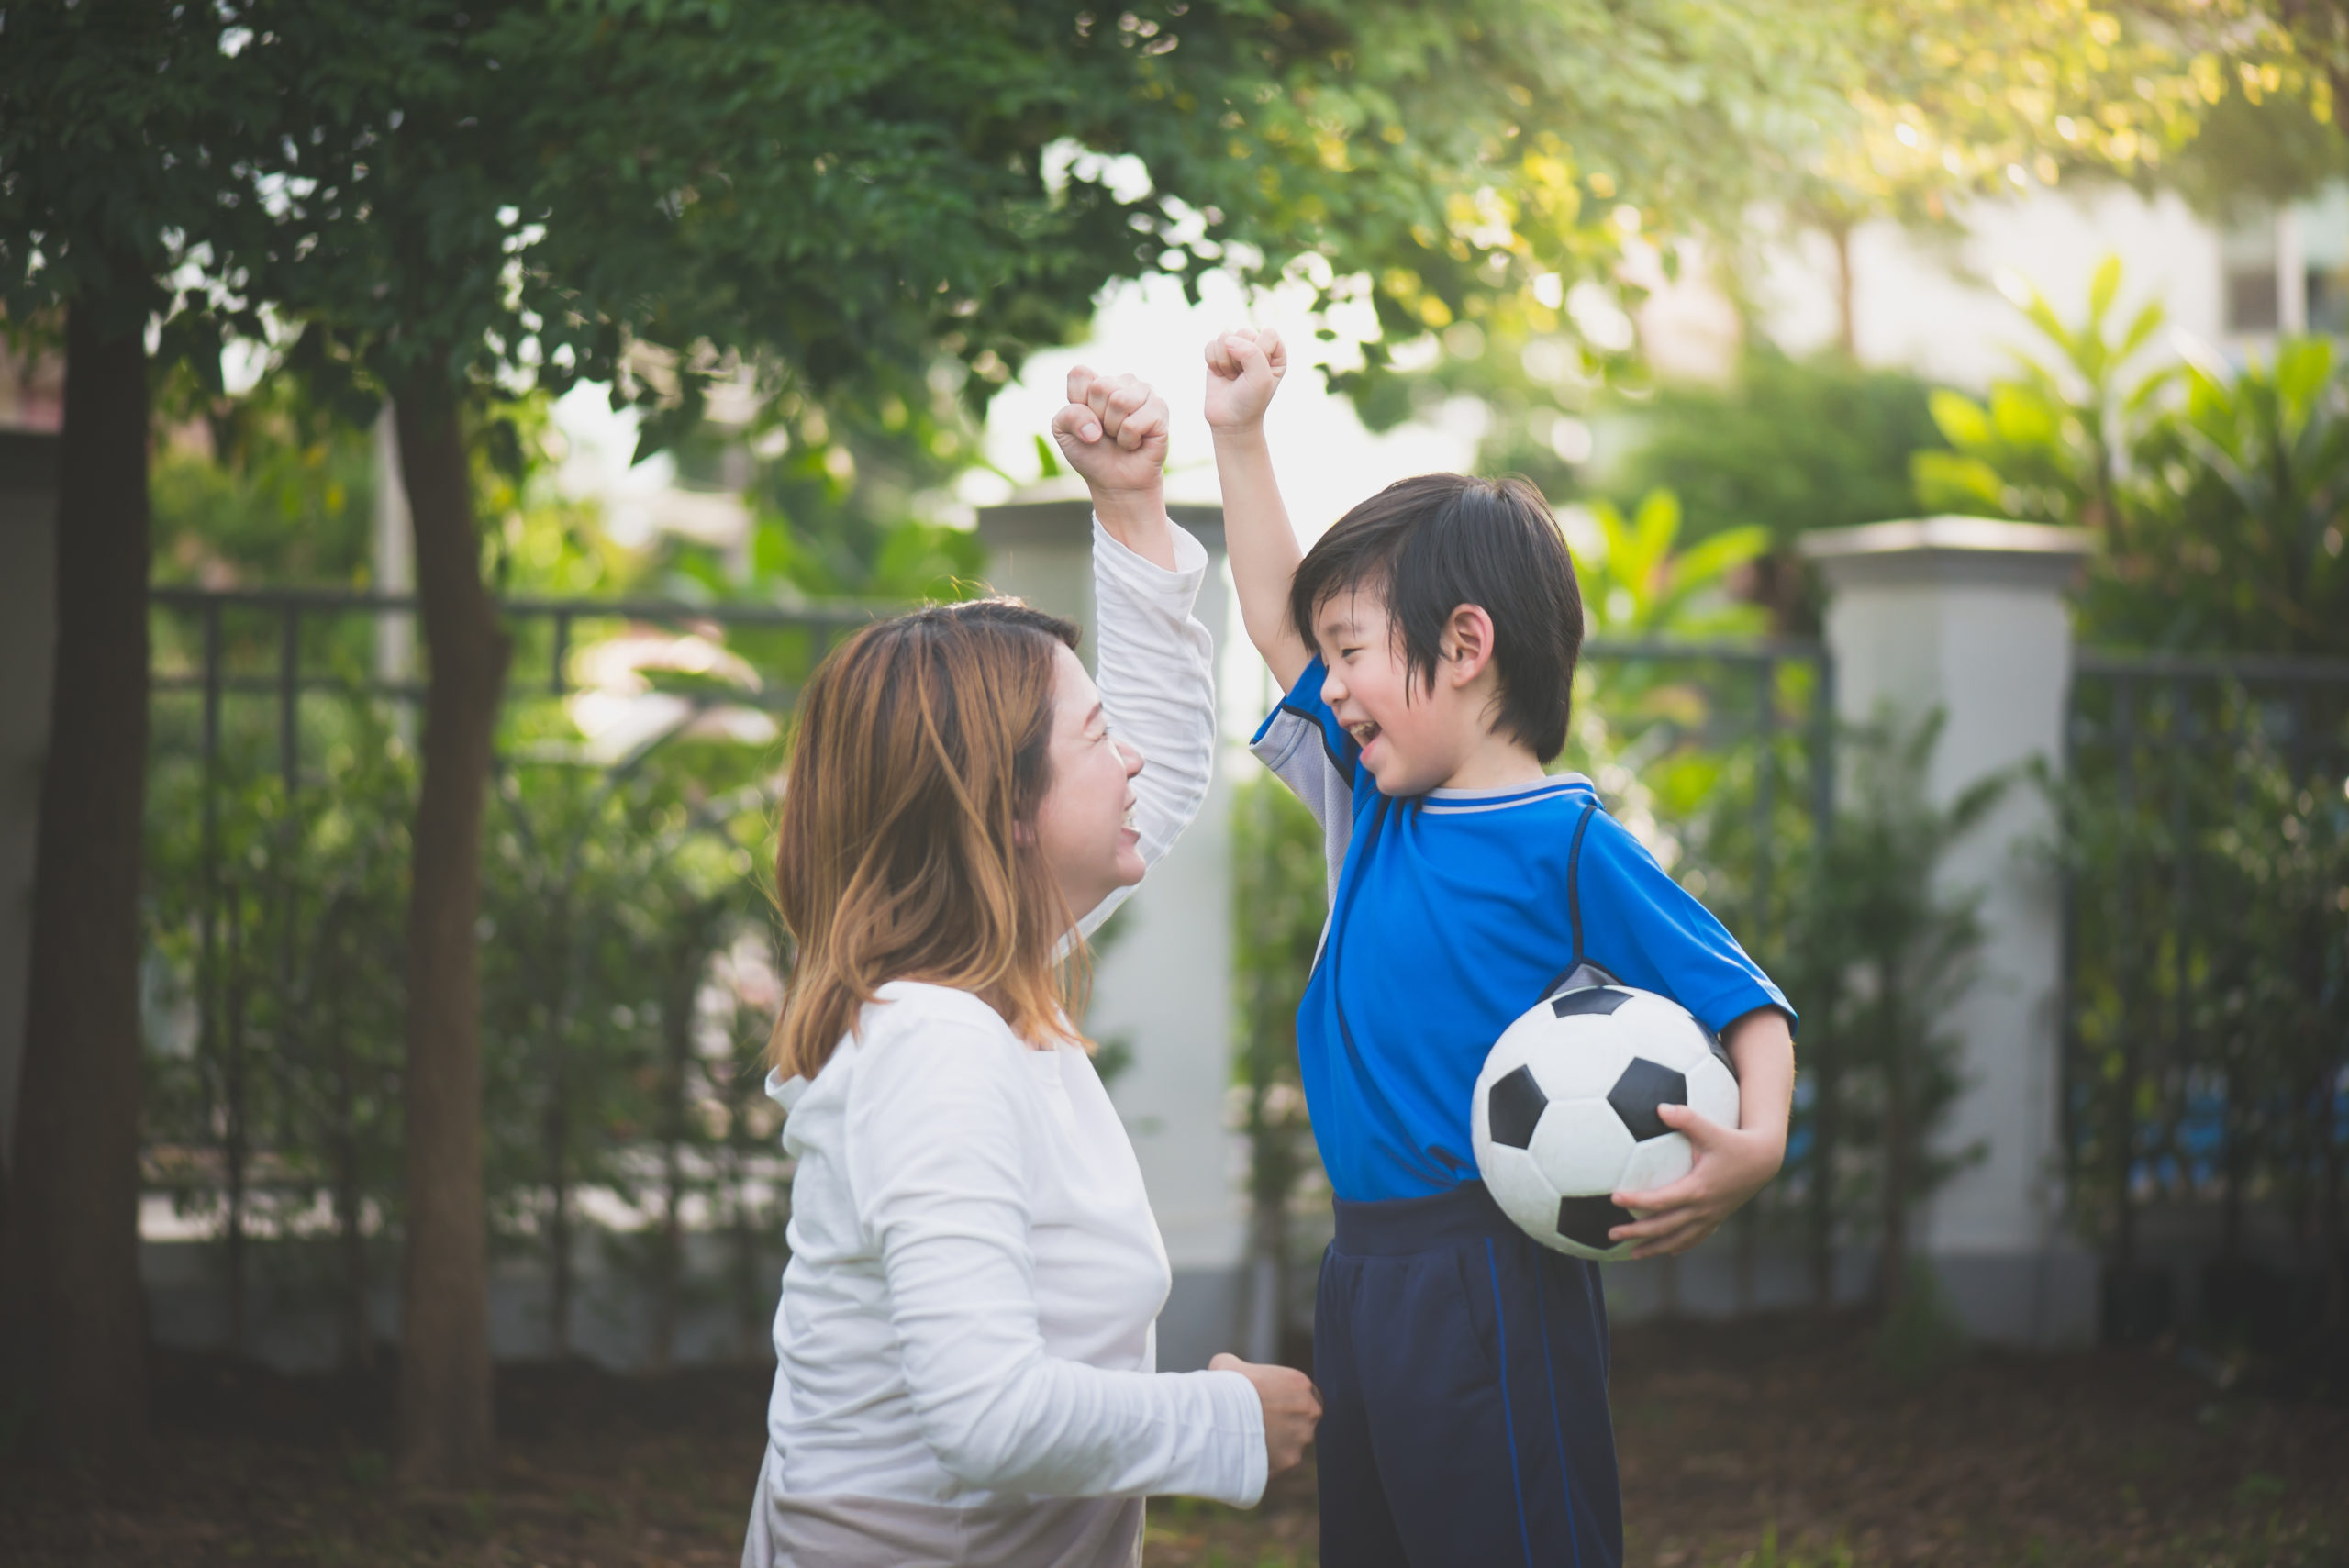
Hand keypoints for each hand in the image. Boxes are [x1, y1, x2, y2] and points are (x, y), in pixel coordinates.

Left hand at [1051, 367, 1170, 513]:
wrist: (1116, 481)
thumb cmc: (1091, 453)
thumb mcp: (1064, 433)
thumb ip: (1068, 416)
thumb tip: (1096, 429)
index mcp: (1098, 380)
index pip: (1080, 374)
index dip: (1077, 402)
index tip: (1086, 420)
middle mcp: (1122, 381)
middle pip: (1101, 387)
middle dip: (1098, 418)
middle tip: (1106, 432)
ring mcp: (1144, 392)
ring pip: (1120, 401)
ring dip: (1115, 429)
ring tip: (1120, 436)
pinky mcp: (1160, 408)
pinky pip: (1134, 422)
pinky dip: (1129, 439)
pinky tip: (1135, 442)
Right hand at [1204, 328, 1285, 430]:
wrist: (1231, 421)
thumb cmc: (1251, 400)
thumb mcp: (1261, 378)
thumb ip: (1251, 353)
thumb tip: (1228, 340)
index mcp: (1275, 351)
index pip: (1268, 333)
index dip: (1260, 352)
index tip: (1258, 373)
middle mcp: (1256, 346)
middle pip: (1243, 332)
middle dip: (1239, 358)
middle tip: (1242, 378)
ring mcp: (1236, 349)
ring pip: (1224, 337)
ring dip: (1225, 362)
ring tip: (1232, 377)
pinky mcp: (1217, 355)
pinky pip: (1210, 345)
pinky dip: (1213, 362)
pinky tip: (1220, 375)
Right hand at [1209, 1352, 1320, 1477]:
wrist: (1221, 1415)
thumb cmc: (1225, 1387)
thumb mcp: (1228, 1365)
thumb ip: (1238, 1368)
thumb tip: (1226, 1371)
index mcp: (1300, 1383)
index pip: (1301, 1395)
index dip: (1283, 1402)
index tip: (1267, 1407)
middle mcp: (1310, 1410)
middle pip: (1302, 1420)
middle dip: (1285, 1424)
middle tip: (1260, 1427)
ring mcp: (1303, 1437)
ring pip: (1294, 1443)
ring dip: (1277, 1444)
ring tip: (1250, 1443)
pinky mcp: (1292, 1459)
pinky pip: (1282, 1462)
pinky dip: (1268, 1461)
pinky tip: (1249, 1455)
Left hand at [1608, 1102, 1784, 1259]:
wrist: (1763, 1160)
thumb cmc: (1734, 1141)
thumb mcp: (1711, 1129)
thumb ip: (1686, 1118)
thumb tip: (1659, 1106)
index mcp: (1697, 1189)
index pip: (1661, 1200)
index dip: (1637, 1201)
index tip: (1614, 1198)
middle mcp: (1703, 1208)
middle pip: (1664, 1227)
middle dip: (1637, 1233)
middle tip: (1610, 1233)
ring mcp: (1710, 1216)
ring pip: (1679, 1239)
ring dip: (1655, 1247)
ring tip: (1632, 1254)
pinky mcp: (1717, 1217)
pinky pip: (1695, 1238)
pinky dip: (1679, 1245)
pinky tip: (1666, 1251)